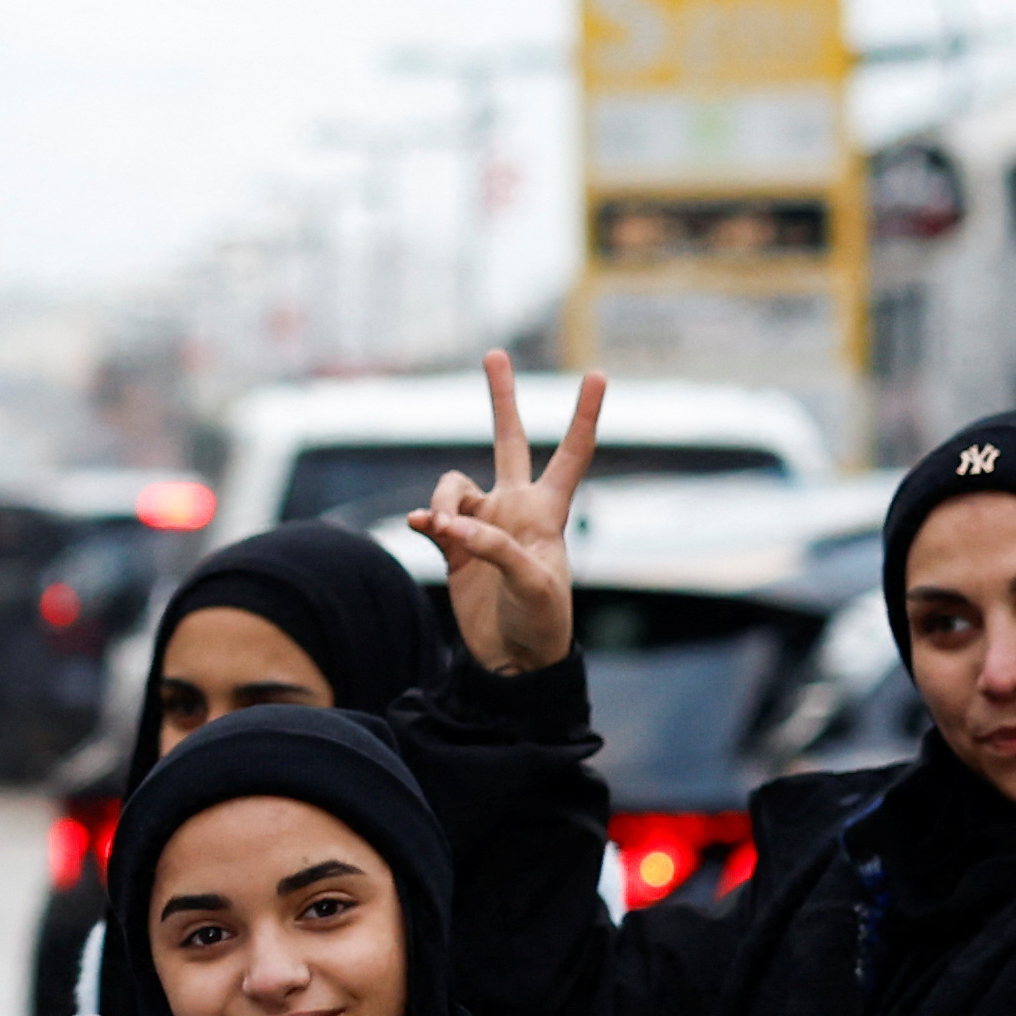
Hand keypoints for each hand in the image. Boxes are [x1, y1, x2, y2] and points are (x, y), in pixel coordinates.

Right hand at [407, 350, 604, 675]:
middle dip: (502, 398)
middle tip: (493, 354)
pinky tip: (419, 530)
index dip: (585, 415)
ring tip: (440, 529)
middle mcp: (515, 508)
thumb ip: (497, 549)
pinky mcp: (454, 547)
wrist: (514, 660)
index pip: (572, 453)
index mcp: (548, 511)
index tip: (597, 375)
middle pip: (508, 440)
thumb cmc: (542, 622)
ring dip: (442, 499)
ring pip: (452, 485)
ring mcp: (483, 525)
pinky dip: (423, 520)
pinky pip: (430, 518)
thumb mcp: (535, 586)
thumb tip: (449, 525)